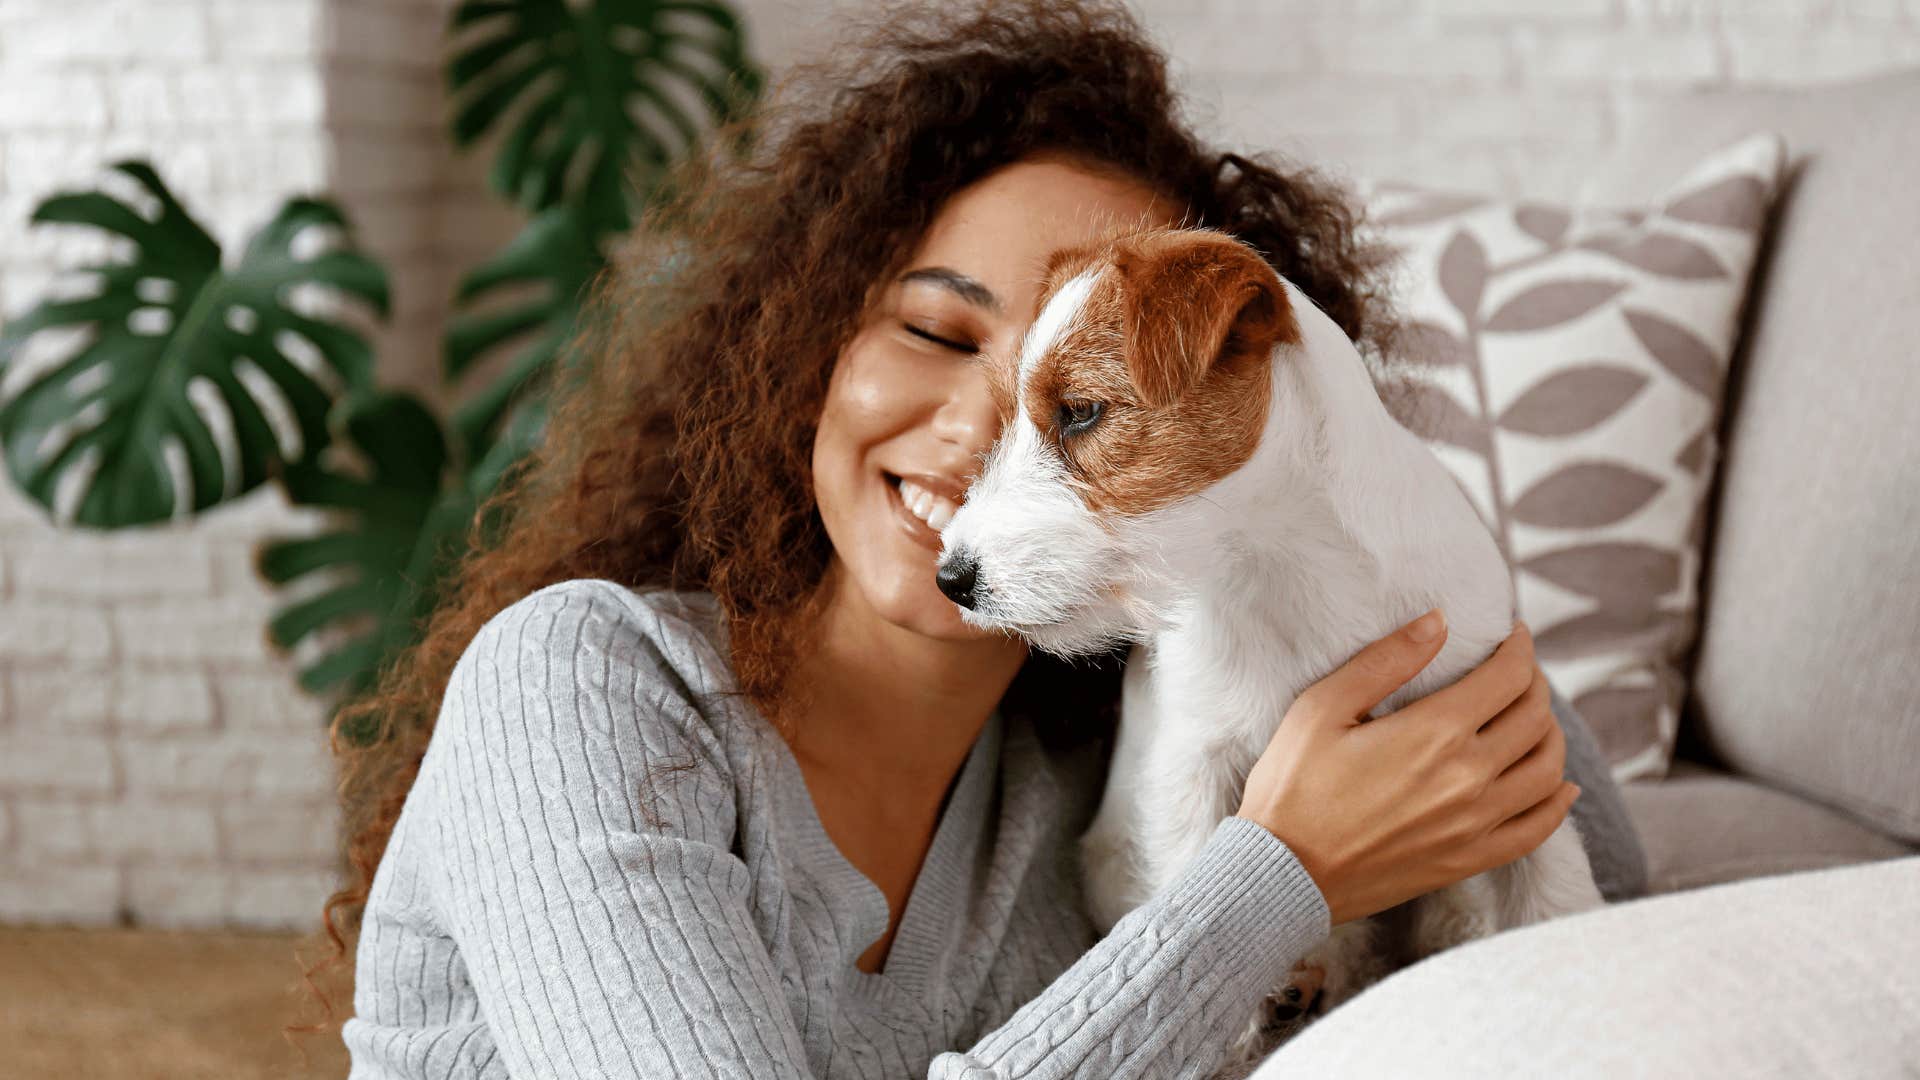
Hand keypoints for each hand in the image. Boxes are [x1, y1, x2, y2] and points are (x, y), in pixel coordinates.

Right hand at [1234, 611, 1576, 925]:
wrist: (1284, 873)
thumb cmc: (1293, 786)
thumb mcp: (1322, 708)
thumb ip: (1386, 660)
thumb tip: (1437, 621)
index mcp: (1434, 732)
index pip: (1507, 678)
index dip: (1519, 648)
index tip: (1513, 636)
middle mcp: (1468, 777)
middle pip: (1535, 718)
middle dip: (1534, 683)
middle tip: (1518, 671)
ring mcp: (1475, 823)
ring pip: (1548, 771)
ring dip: (1552, 735)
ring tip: (1534, 718)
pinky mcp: (1470, 859)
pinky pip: (1538, 829)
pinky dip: (1558, 802)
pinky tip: (1559, 785)